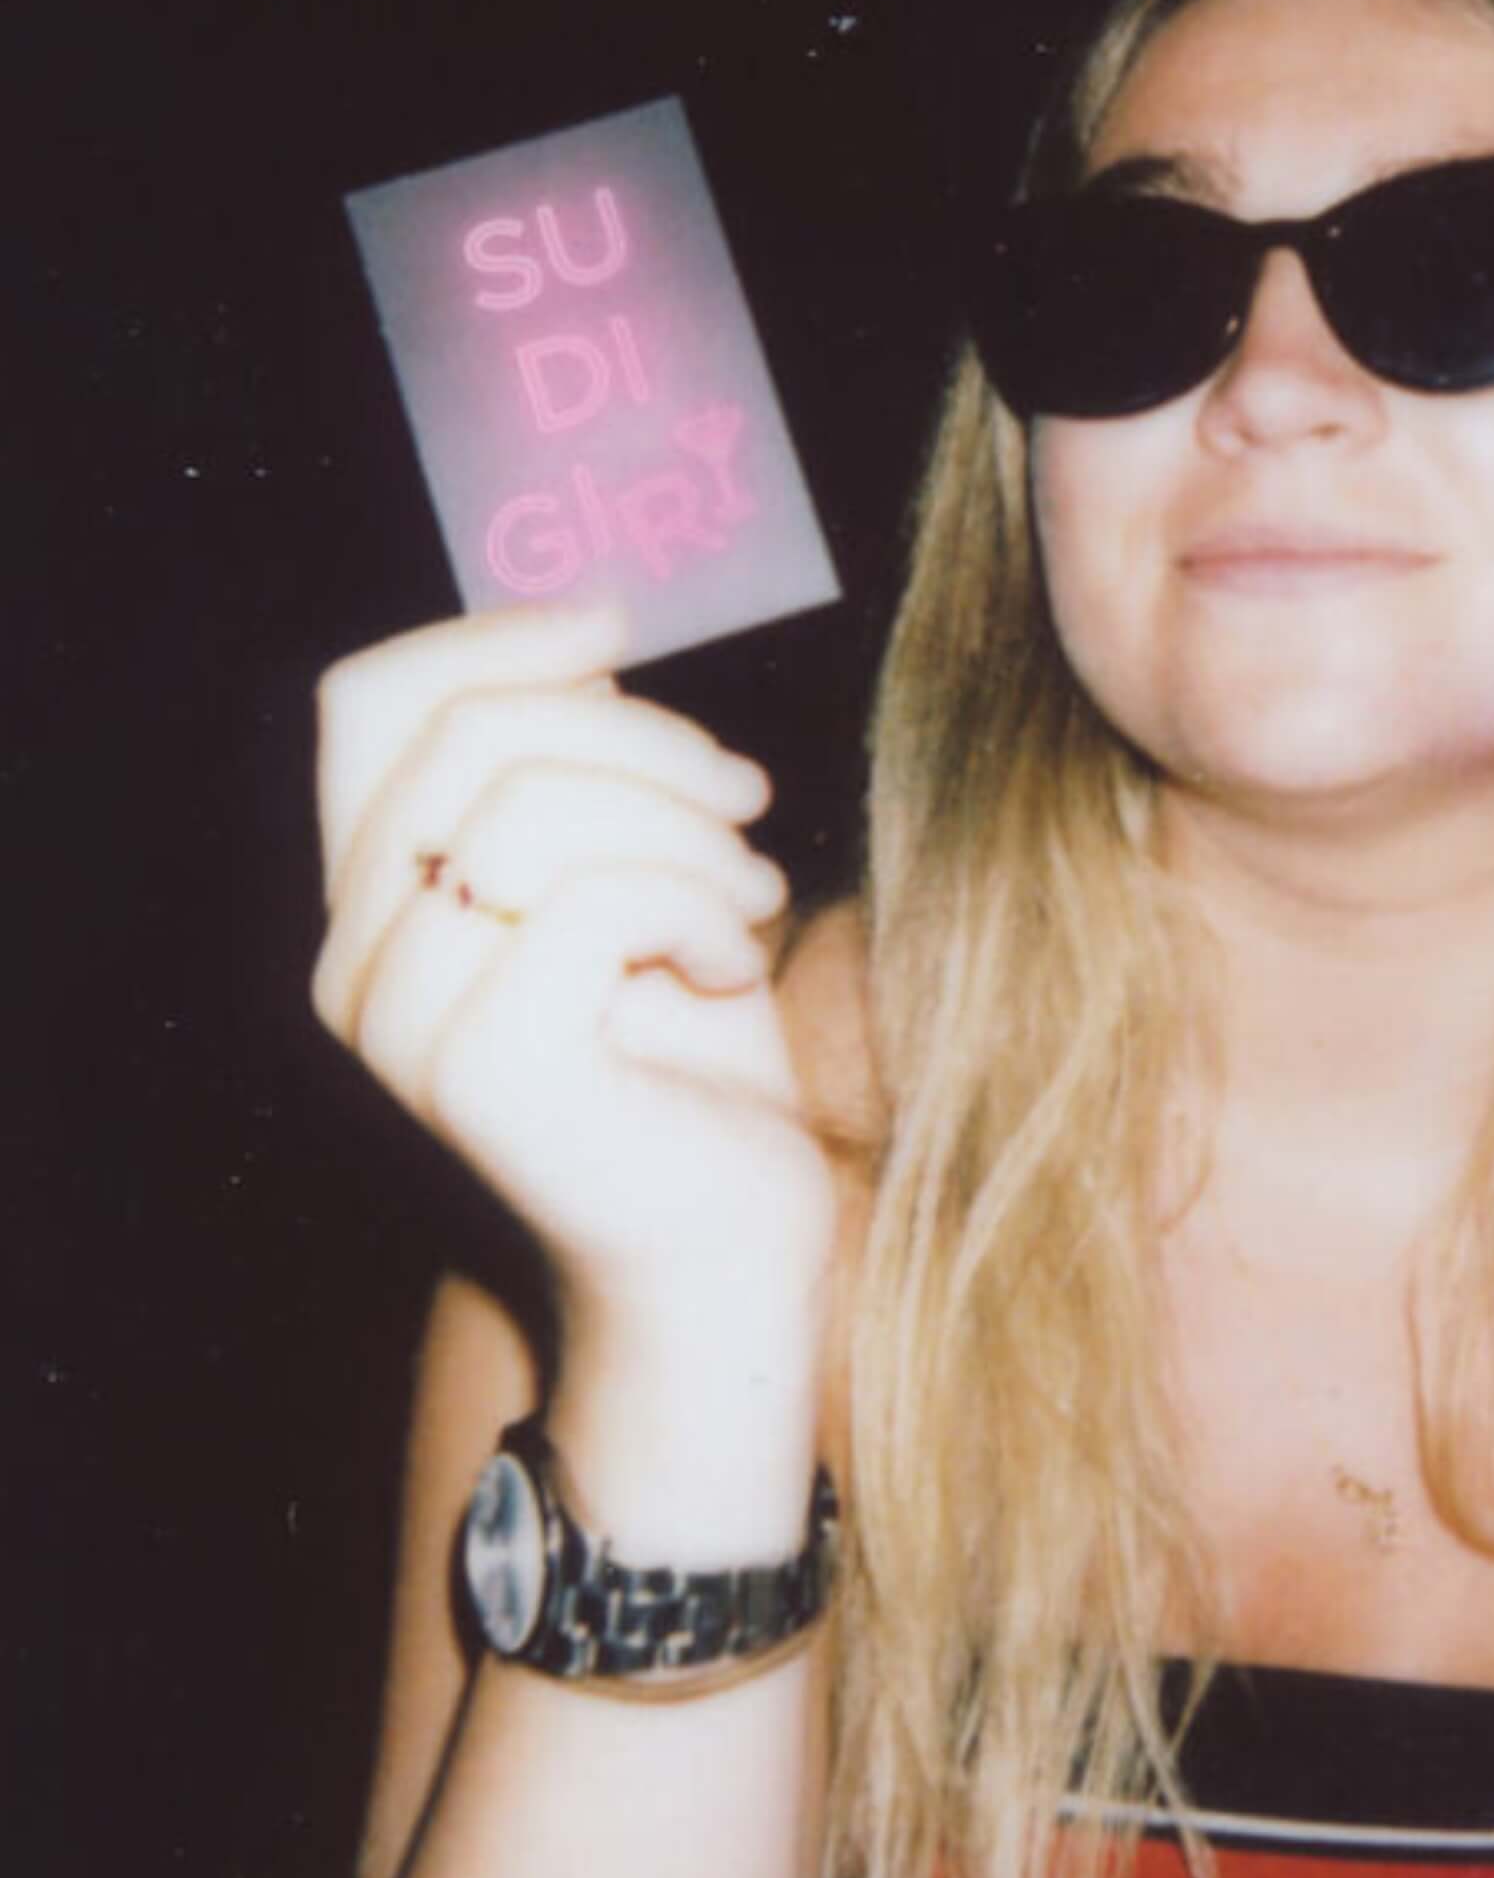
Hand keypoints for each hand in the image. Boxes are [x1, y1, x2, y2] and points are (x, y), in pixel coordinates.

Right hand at [312, 603, 834, 1341]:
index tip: (619, 629)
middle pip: (467, 734)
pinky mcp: (481, 1069)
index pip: (369, 704)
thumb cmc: (693, 1062)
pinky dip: (701, 907)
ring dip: (687, 830)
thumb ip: (581, 778)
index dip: (492, 638)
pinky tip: (736, 962)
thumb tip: (587, 639)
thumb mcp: (635, 879)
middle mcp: (354, 960)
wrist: (725, 1248)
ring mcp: (401, 1022)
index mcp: (376, 899)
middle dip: (642, 737)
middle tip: (745, 799)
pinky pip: (593, 899)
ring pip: (532, 808)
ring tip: (754, 890)